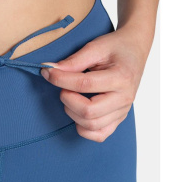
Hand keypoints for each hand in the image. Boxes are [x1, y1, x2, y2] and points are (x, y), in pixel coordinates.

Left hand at [40, 26, 149, 141]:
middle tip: (63, 86)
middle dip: (67, 99)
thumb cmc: (116, 48)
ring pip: (92, 125)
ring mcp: (122, 111)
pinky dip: (84, 128)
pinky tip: (77, 112)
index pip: (85, 85)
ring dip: (72, 112)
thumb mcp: (95, 46)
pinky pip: (99, 135)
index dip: (61, 79)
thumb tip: (51, 71)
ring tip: (70, 96)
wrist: (134, 50)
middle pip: (88, 111)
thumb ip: (74, 61)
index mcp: (121, 78)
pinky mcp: (118, 119)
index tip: (47, 72)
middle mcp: (124, 98)